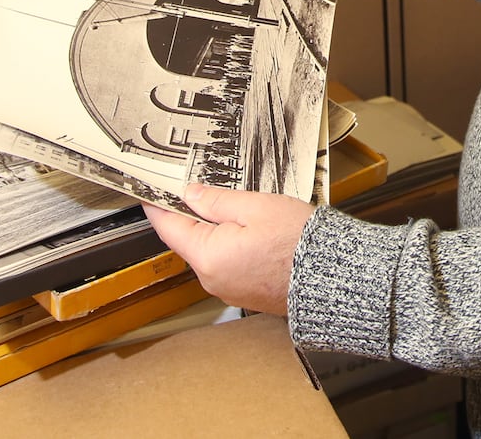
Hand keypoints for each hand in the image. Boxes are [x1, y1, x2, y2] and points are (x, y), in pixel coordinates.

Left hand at [143, 182, 314, 314]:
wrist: (331, 277)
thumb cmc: (298, 241)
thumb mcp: (255, 206)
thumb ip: (216, 200)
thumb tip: (191, 195)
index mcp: (208, 257)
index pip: (169, 227)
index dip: (158, 206)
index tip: (150, 191)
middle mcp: (213, 279)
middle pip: (189, 240)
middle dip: (192, 214)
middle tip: (198, 186)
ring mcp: (229, 289)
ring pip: (210, 252)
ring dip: (215, 230)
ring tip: (234, 206)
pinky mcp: (245, 293)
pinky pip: (228, 264)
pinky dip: (230, 246)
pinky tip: (249, 230)